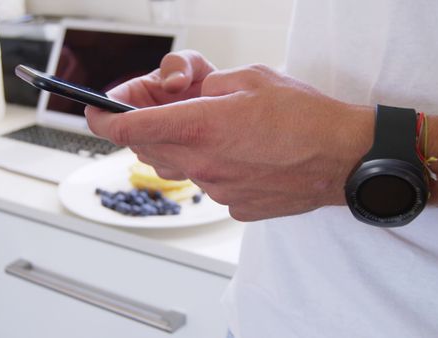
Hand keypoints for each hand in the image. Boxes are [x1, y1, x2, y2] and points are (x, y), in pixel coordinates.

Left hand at [86, 58, 373, 220]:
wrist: (345, 159)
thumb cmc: (305, 116)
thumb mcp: (250, 78)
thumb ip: (207, 85)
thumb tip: (190, 95)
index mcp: (200, 126)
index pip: (129, 127)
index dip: (103, 118)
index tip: (93, 111)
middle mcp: (202, 163)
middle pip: (147, 147)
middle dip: (147, 125)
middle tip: (163, 107)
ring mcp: (218, 190)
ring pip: (178, 167)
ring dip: (182, 146)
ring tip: (211, 128)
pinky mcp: (235, 206)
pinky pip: (208, 184)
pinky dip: (212, 167)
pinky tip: (240, 155)